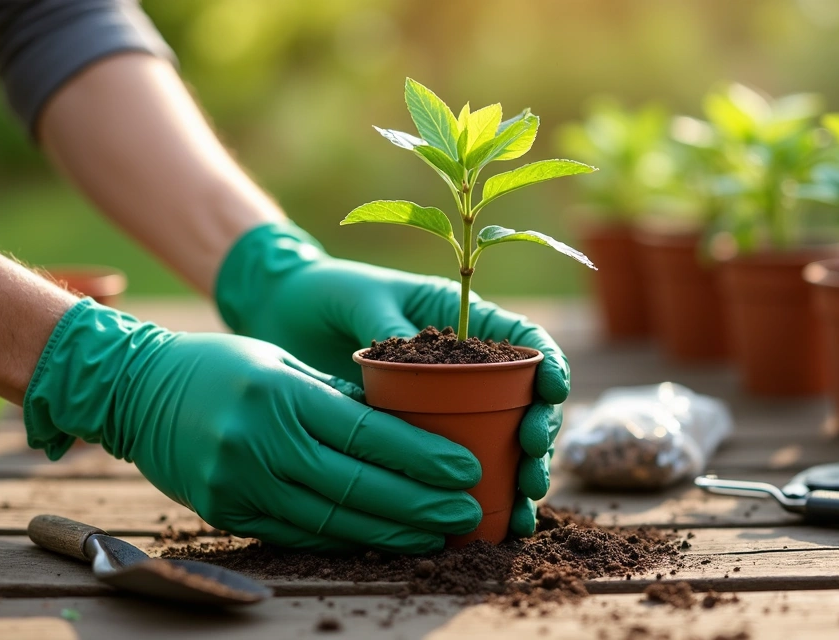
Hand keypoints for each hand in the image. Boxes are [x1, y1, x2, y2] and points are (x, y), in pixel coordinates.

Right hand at [23, 300, 482, 552]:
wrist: (136, 390)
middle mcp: (259, 442)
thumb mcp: (282, 363)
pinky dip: (346, 538)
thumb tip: (406, 429)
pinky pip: (298, 533)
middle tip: (467, 513)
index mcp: (280, 394)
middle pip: (356, 485)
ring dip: (392, 532)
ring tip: (437, 535)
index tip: (465, 470)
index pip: (365, 433)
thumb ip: (338, 398)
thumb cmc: (222, 366)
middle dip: (419, 505)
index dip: (421, 457)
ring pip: (331, 519)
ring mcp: (239, 482)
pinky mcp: (225, 511)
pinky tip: (384, 539)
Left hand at [216, 223, 569, 536]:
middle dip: (540, 434)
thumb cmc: (329, 293)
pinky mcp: (425, 436)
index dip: (550, 365)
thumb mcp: (362, 301)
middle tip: (531, 463)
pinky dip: (489, 494)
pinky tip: (500, 523)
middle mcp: (468, 364)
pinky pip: (464, 463)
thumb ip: (391, 328)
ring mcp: (450, 403)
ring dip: (523, 473)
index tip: (553, 393)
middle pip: (528, 399)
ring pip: (507, 440)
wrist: (285, 314)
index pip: (526, 339)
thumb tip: (416, 358)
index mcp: (463, 318)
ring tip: (522, 504)